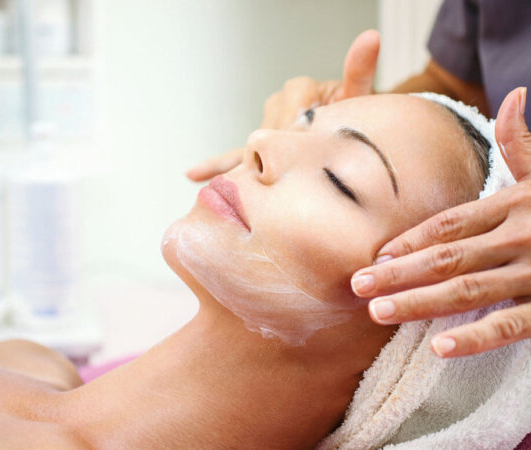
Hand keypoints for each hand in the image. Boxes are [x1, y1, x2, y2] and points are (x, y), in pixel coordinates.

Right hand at [186, 29, 379, 181]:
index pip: (291, 104)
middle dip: (279, 149)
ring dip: (252, 162)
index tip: (302, 143)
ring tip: (248, 181)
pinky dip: (214, 164)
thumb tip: (370, 37)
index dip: (297, 125)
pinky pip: (231, 155)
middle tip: (286, 168)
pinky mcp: (256, 148)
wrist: (350, 138)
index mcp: (299, 89)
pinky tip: (193, 174)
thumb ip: (359, 72)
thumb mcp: (359, 99)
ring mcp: (264, 127)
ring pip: (252, 145)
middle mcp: (278, 104)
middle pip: (270, 129)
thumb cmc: (355, 120)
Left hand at [350, 87, 530, 357]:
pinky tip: (439, 347)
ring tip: (379, 312)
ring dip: (422, 302)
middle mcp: (521, 235)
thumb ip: (524, 141)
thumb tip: (515, 93)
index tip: (376, 256)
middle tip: (357, 286)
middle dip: (400, 272)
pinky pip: (512, 325)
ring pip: (469, 289)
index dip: (411, 239)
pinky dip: (476, 337)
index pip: (450, 223)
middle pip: (448, 256)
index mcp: (515, 204)